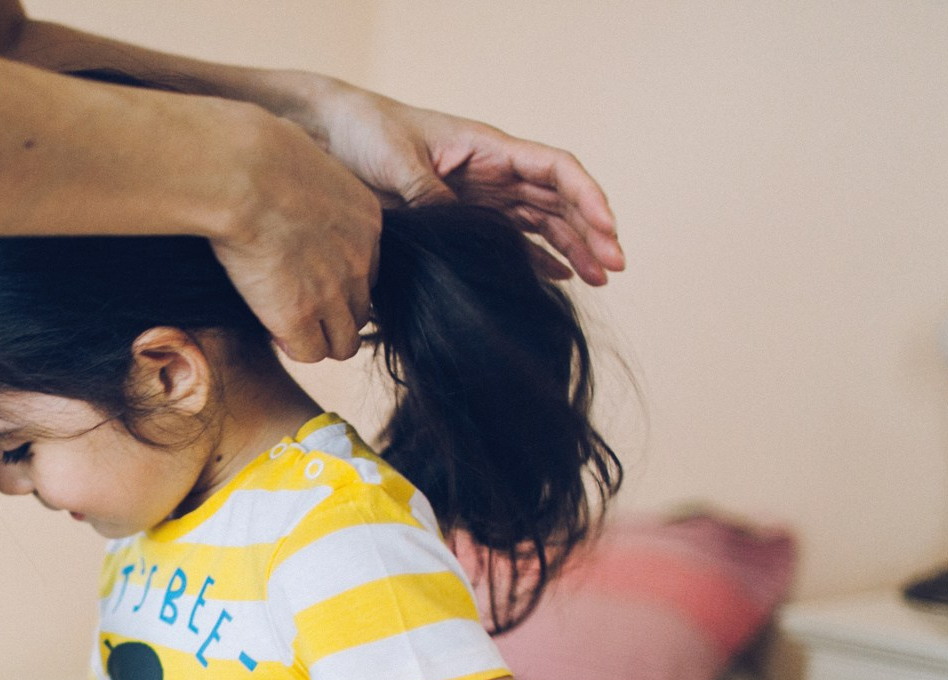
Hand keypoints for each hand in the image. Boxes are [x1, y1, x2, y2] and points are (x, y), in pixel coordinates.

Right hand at [212, 103, 383, 364]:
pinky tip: (272, 327)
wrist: (245, 176)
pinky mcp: (298, 316)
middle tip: (297, 307)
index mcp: (366, 222)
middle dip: (332, 315)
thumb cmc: (259, 158)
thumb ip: (309, 188)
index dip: (338, 281)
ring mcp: (333, 293)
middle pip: (360, 310)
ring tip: (286, 324)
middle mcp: (358, 262)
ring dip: (317, 337)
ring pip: (343, 342)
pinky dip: (293, 345)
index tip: (308, 278)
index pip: (366, 270)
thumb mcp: (303, 165)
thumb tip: (285, 181)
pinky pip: (310, 353)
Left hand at [297, 78, 624, 287]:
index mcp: (489, 147)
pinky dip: (536, 257)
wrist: (332, 134)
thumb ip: (433, 197)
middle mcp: (494, 171)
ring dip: (573, 248)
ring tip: (599, 280)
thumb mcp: (398, 162)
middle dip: (592, 231)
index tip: (608, 229)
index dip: (587, 198)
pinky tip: (559, 278)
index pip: (556, 169)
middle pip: (559, 199)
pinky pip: (510, 238)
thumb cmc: (368, 133)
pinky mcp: (462, 218)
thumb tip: (462, 235)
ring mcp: (481, 196)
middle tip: (615, 269)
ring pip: (542, 221)